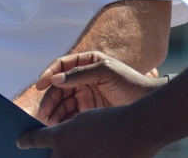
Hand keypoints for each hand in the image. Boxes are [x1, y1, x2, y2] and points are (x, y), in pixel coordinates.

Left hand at [18, 106, 161, 157]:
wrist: (136, 131)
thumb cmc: (110, 120)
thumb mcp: (83, 119)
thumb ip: (67, 131)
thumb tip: (57, 139)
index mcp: (59, 137)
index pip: (33, 141)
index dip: (24, 141)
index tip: (19, 142)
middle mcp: (64, 156)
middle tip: (35, 156)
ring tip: (72, 153)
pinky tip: (89, 156)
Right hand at [35, 52, 161, 123]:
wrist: (147, 101)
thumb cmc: (129, 81)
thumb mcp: (104, 72)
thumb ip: (79, 74)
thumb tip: (56, 79)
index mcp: (86, 61)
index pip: (61, 65)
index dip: (49, 74)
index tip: (40, 85)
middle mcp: (82, 77)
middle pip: (59, 87)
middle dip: (50, 100)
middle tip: (43, 113)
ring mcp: (84, 93)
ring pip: (63, 102)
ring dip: (55, 112)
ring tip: (50, 123)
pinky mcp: (88, 109)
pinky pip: (71, 113)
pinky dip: (64, 120)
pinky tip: (59, 126)